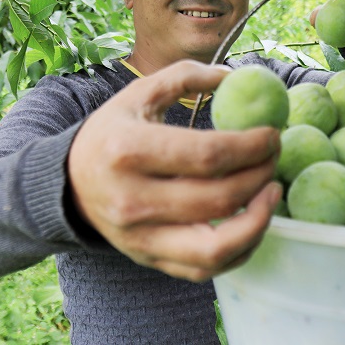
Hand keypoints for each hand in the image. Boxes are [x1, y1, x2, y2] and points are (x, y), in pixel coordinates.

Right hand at [67, 59, 281, 282]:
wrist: (69, 184)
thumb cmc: (113, 133)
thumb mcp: (138, 94)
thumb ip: (185, 76)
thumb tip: (234, 76)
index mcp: (128, 151)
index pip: (208, 155)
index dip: (252, 146)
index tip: (272, 134)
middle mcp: (132, 200)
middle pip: (218, 199)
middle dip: (261, 174)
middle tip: (275, 155)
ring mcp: (140, 238)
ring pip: (216, 247)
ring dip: (258, 220)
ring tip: (272, 190)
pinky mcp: (150, 260)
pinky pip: (207, 268)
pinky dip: (241, 248)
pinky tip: (254, 218)